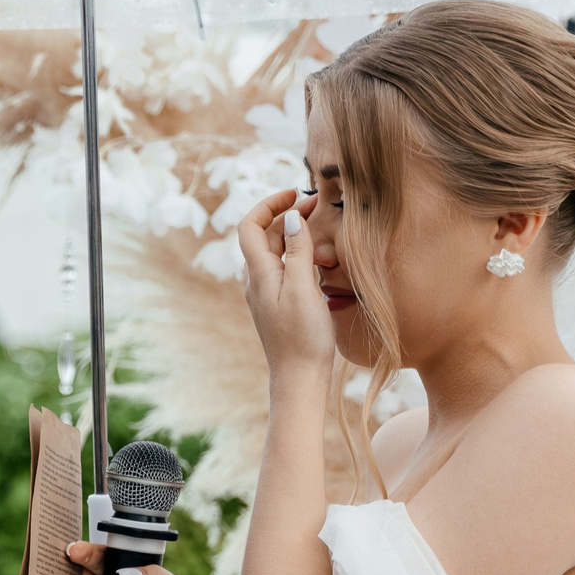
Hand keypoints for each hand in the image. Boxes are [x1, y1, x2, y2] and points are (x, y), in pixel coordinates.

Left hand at [235, 187, 333, 380]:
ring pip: (277, 254)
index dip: (269, 204)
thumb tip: (291, 219)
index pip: (250, 226)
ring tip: (324, 237)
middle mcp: (257, 281)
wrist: (298, 379)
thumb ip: (296, 252)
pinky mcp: (278, 306)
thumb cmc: (302, 337)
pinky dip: (300, 259)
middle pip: (266, 237)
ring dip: (297, 239)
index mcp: (259, 274)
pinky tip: (321, 264)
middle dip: (289, 218)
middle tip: (318, 208)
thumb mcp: (303, 289)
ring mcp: (267, 294)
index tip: (295, 194)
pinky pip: (285, 271)